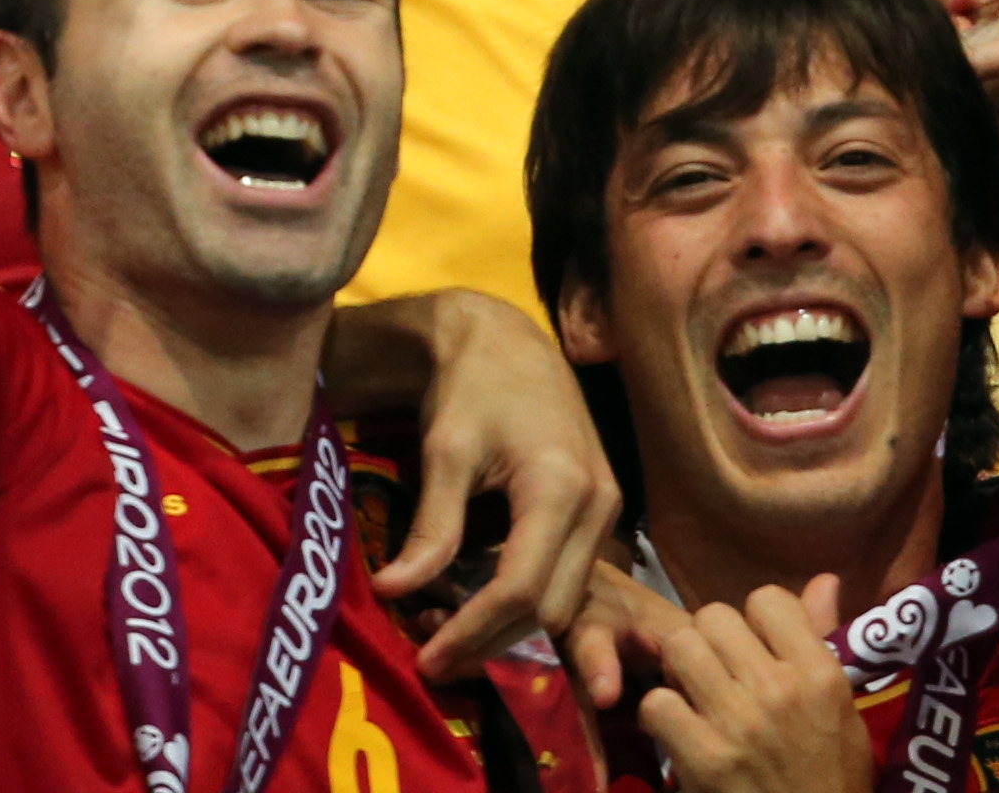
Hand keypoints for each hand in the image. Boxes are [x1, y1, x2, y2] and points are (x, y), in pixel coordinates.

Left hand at [360, 293, 616, 680]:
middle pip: (549, 608)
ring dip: (509, 630)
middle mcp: (598, 504)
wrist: (506, 338)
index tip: (427, 660)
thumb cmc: (471, 385)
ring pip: (563, 601)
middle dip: (492, 644)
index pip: (520, 589)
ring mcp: (606, 509)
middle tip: (433, 661)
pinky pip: (567, 577)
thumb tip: (393, 591)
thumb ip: (431, 525)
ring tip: (448, 638)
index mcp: (561, 486)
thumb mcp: (445, 449)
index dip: (472, 632)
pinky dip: (524, 602)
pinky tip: (477, 605)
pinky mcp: (599, 511)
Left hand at [597, 576, 871, 792]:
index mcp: (818, 674)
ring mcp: (737, 722)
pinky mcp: (703, 758)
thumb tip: (824, 578)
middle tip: (717, 671)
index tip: (757, 648)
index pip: (768, 599)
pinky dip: (661, 717)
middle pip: (714, 616)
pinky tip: (678, 732)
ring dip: (680, 670)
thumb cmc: (832, 778)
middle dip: (710, 640)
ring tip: (694, 695)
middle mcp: (778, 689)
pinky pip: (657, 703)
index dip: (755, 620)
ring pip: (680, 648)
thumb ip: (823, 641)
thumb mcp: (842, 711)